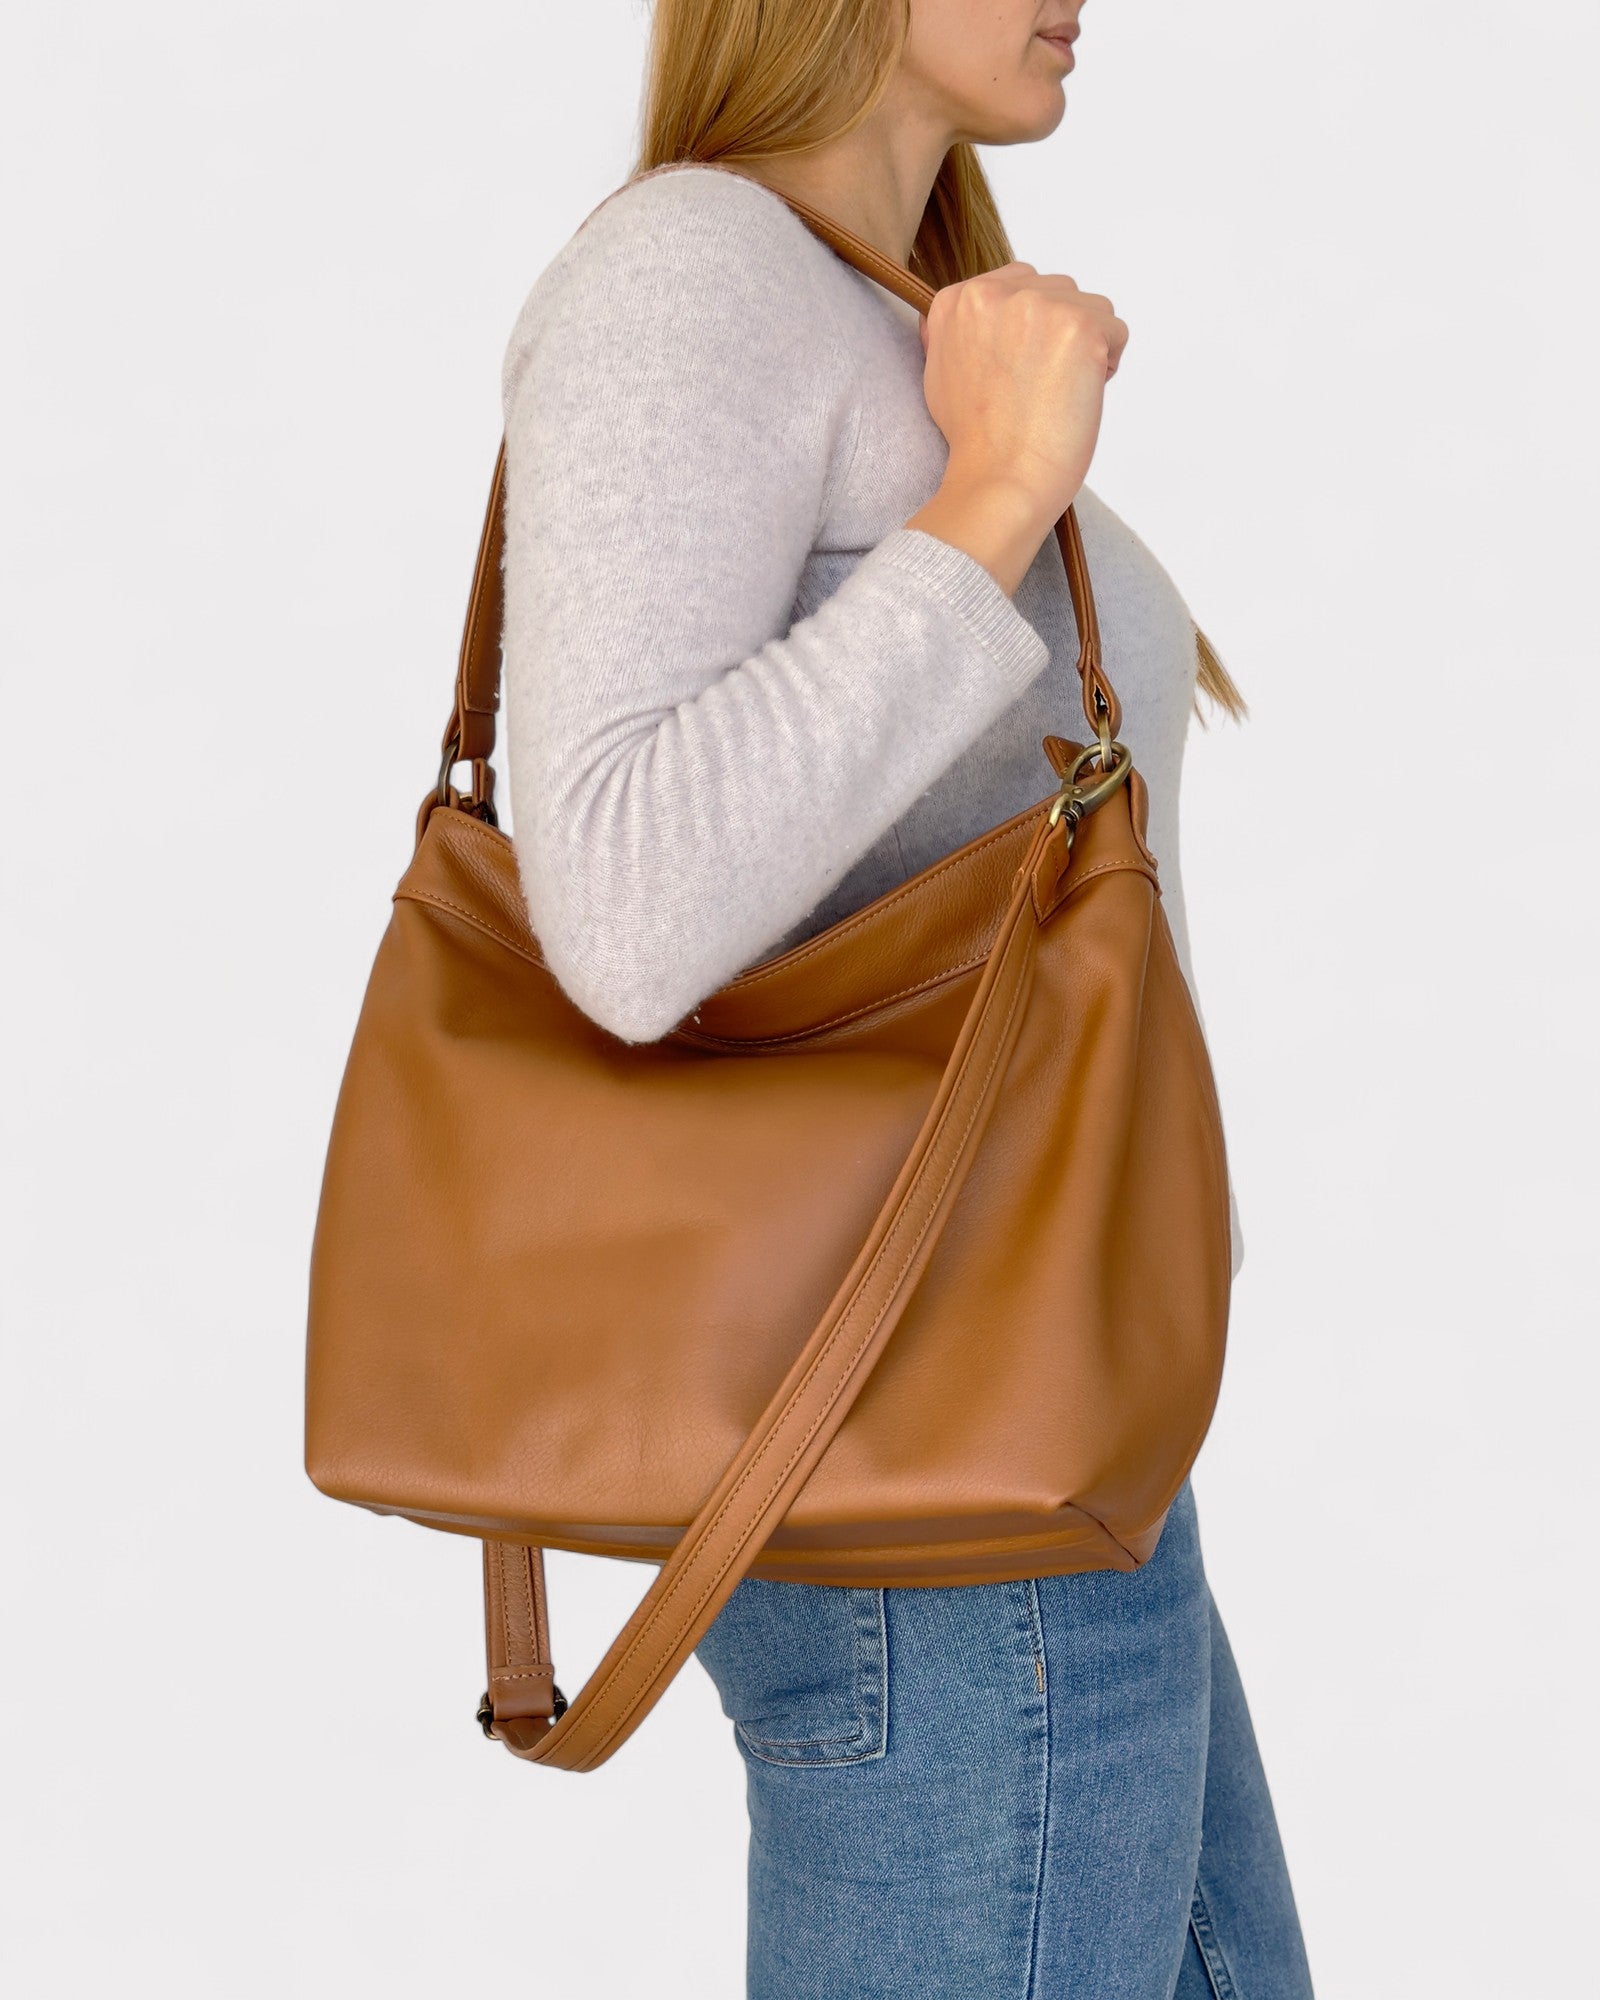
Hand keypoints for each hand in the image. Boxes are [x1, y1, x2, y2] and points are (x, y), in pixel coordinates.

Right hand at [906, 263, 1127, 593]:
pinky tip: (1078, 396)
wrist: (999, 482)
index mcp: (957, 300)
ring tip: (1058, 393)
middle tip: (1039, 387)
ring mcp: (1038, 306)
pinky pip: (1116, 330)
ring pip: (1089, 307)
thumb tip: (983, 323)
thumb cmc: (977, 443)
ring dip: (1085, 347)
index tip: (1019, 370)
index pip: (1016, 285)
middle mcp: (994, 292)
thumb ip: (961, 333)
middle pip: (1055, 290)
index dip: (1027, 331)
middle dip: (1058, 333)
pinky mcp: (1079, 326)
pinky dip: (1107, 364)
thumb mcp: (941, 373)